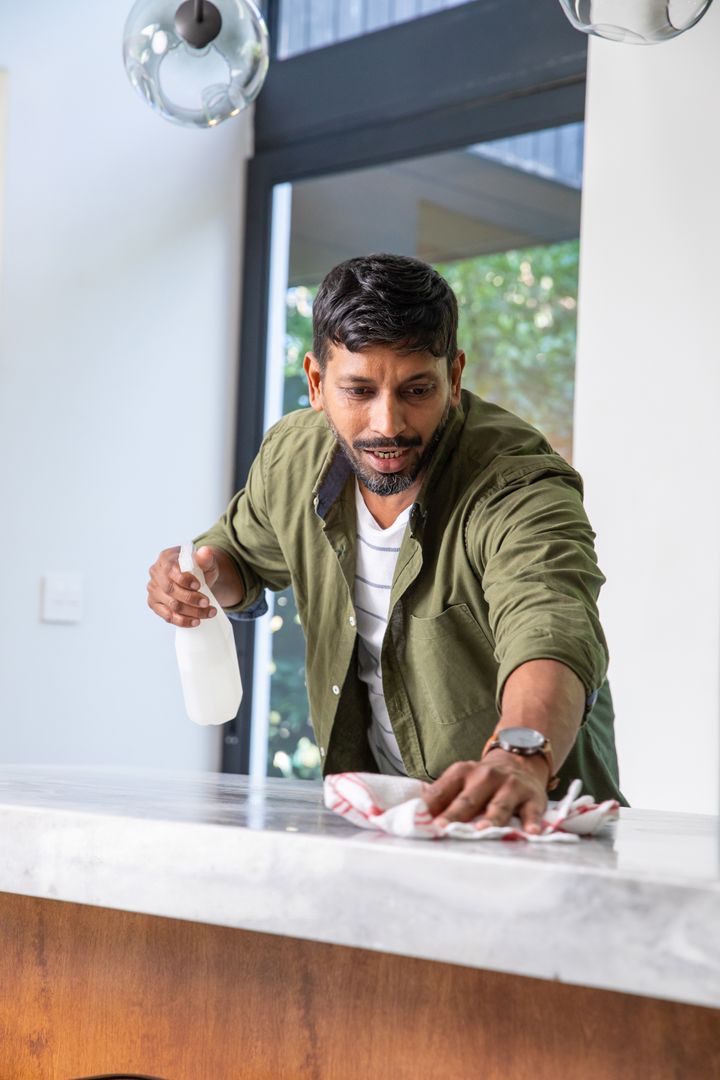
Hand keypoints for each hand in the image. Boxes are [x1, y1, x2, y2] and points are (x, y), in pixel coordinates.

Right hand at [146, 545, 219, 626]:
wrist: (197, 581)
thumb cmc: (200, 568)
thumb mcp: (206, 561)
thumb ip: (206, 557)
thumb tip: (206, 551)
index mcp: (166, 558)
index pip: (171, 569)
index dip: (184, 579)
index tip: (199, 585)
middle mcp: (155, 573)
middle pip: (170, 590)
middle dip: (190, 598)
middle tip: (207, 603)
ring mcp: (153, 590)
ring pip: (170, 605)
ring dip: (191, 612)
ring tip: (209, 613)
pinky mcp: (154, 604)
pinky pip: (167, 616)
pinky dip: (182, 621)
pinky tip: (196, 621)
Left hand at [422, 750, 548, 833]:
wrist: (520, 761)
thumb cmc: (483, 781)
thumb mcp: (461, 780)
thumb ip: (440, 797)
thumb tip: (410, 814)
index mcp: (462, 772)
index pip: (442, 791)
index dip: (430, 807)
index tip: (420, 822)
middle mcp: (485, 777)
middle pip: (467, 800)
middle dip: (455, 815)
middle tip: (443, 829)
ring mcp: (510, 787)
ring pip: (498, 806)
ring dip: (490, 819)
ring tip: (481, 832)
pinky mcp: (532, 798)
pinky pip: (532, 812)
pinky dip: (532, 823)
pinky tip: (531, 833)